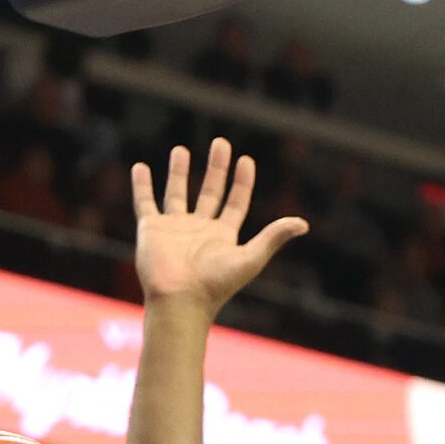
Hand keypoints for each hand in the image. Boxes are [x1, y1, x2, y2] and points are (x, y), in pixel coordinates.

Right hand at [131, 141, 308, 313]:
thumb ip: (274, 238)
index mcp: (223, 235)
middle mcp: (199, 229)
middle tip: (221, 143)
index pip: (235, 202)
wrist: (179, 300)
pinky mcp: (151, 229)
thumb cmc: (215, 284)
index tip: (246, 160)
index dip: (242, 182)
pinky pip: (145, 202)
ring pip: (176, 193)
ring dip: (179, 172)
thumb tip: (304, 224)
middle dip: (216, 168)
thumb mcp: (250, 258)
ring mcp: (174, 228)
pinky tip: (140, 167)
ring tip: (181, 149)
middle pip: (210, 192)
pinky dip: (141, 185)